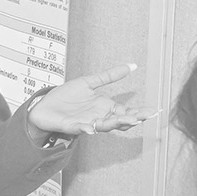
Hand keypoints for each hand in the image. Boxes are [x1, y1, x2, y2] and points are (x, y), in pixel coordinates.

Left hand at [25, 64, 156, 136]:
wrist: (44, 105)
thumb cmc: (65, 97)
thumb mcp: (89, 82)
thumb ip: (109, 76)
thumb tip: (132, 66)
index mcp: (104, 107)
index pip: (126, 112)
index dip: (138, 112)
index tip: (152, 110)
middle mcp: (98, 117)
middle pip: (119, 120)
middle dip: (132, 119)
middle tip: (144, 116)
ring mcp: (86, 123)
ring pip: (104, 126)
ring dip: (115, 124)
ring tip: (128, 121)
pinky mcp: (72, 126)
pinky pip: (81, 128)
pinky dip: (86, 129)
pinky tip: (91, 128)